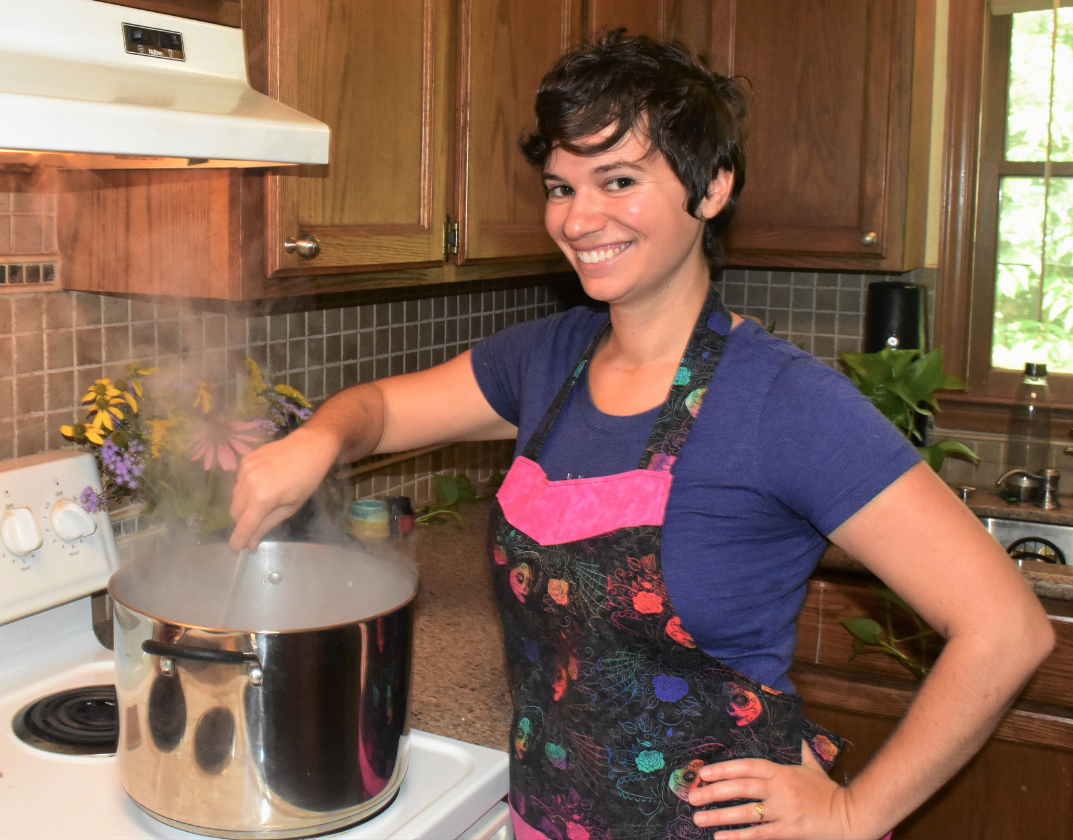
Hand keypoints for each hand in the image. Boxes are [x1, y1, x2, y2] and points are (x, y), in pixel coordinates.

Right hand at [228, 425, 341, 550]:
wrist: (310, 446)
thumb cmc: (307, 479)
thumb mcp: (290, 507)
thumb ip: (267, 525)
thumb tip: (250, 543)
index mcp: (262, 498)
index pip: (243, 525)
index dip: (238, 540)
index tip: (236, 549)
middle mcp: (248, 483)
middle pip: (235, 512)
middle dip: (243, 522)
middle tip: (258, 523)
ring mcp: (244, 469)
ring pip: (235, 497)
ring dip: (244, 505)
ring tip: (264, 501)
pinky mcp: (245, 459)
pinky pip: (239, 481)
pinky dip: (246, 488)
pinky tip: (263, 483)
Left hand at [688, 742, 860, 839]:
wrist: (851, 816)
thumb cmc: (828, 792)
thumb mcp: (812, 765)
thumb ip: (798, 749)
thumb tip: (792, 731)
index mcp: (782, 772)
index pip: (747, 766)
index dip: (724, 769)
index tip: (702, 773)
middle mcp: (780, 789)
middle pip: (741, 788)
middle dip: (713, 792)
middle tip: (692, 797)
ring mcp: (784, 811)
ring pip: (746, 813)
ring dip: (719, 817)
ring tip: (698, 819)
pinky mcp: (789, 831)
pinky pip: (759, 834)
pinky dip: (739, 837)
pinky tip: (721, 839)